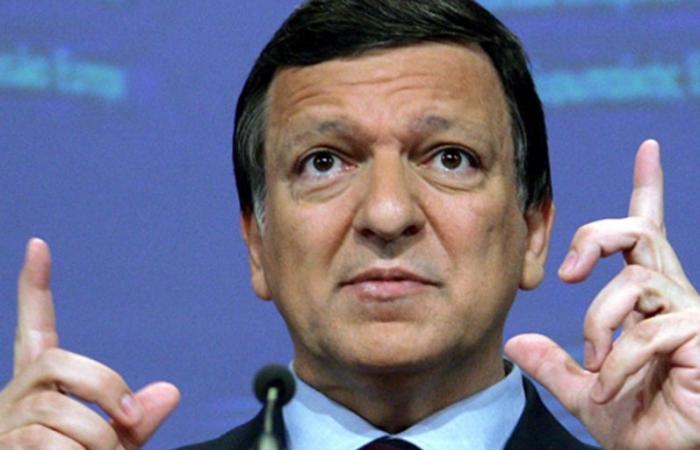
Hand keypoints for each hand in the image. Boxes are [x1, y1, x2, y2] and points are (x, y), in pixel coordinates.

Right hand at [0, 239, 179, 448]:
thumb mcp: (114, 446)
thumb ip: (135, 420)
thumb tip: (170, 392)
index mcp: (41, 387)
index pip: (35, 327)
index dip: (35, 288)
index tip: (39, 246)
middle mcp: (15, 396)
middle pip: (62, 364)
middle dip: (105, 390)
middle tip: (126, 425)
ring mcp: (4, 424)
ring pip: (61, 414)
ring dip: (96, 443)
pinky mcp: (4, 447)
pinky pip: (48, 445)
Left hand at [506, 140, 699, 449]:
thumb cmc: (637, 420)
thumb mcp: (583, 388)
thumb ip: (553, 364)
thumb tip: (515, 343)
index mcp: (645, 297)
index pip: (647, 232)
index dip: (648, 189)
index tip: (648, 149)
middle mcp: (671, 295)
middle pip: (638, 232)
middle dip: (597, 237)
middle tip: (568, 273)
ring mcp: (691, 313)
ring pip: (634, 283)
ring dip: (600, 324)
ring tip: (595, 364)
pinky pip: (646, 333)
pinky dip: (616, 364)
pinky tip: (608, 387)